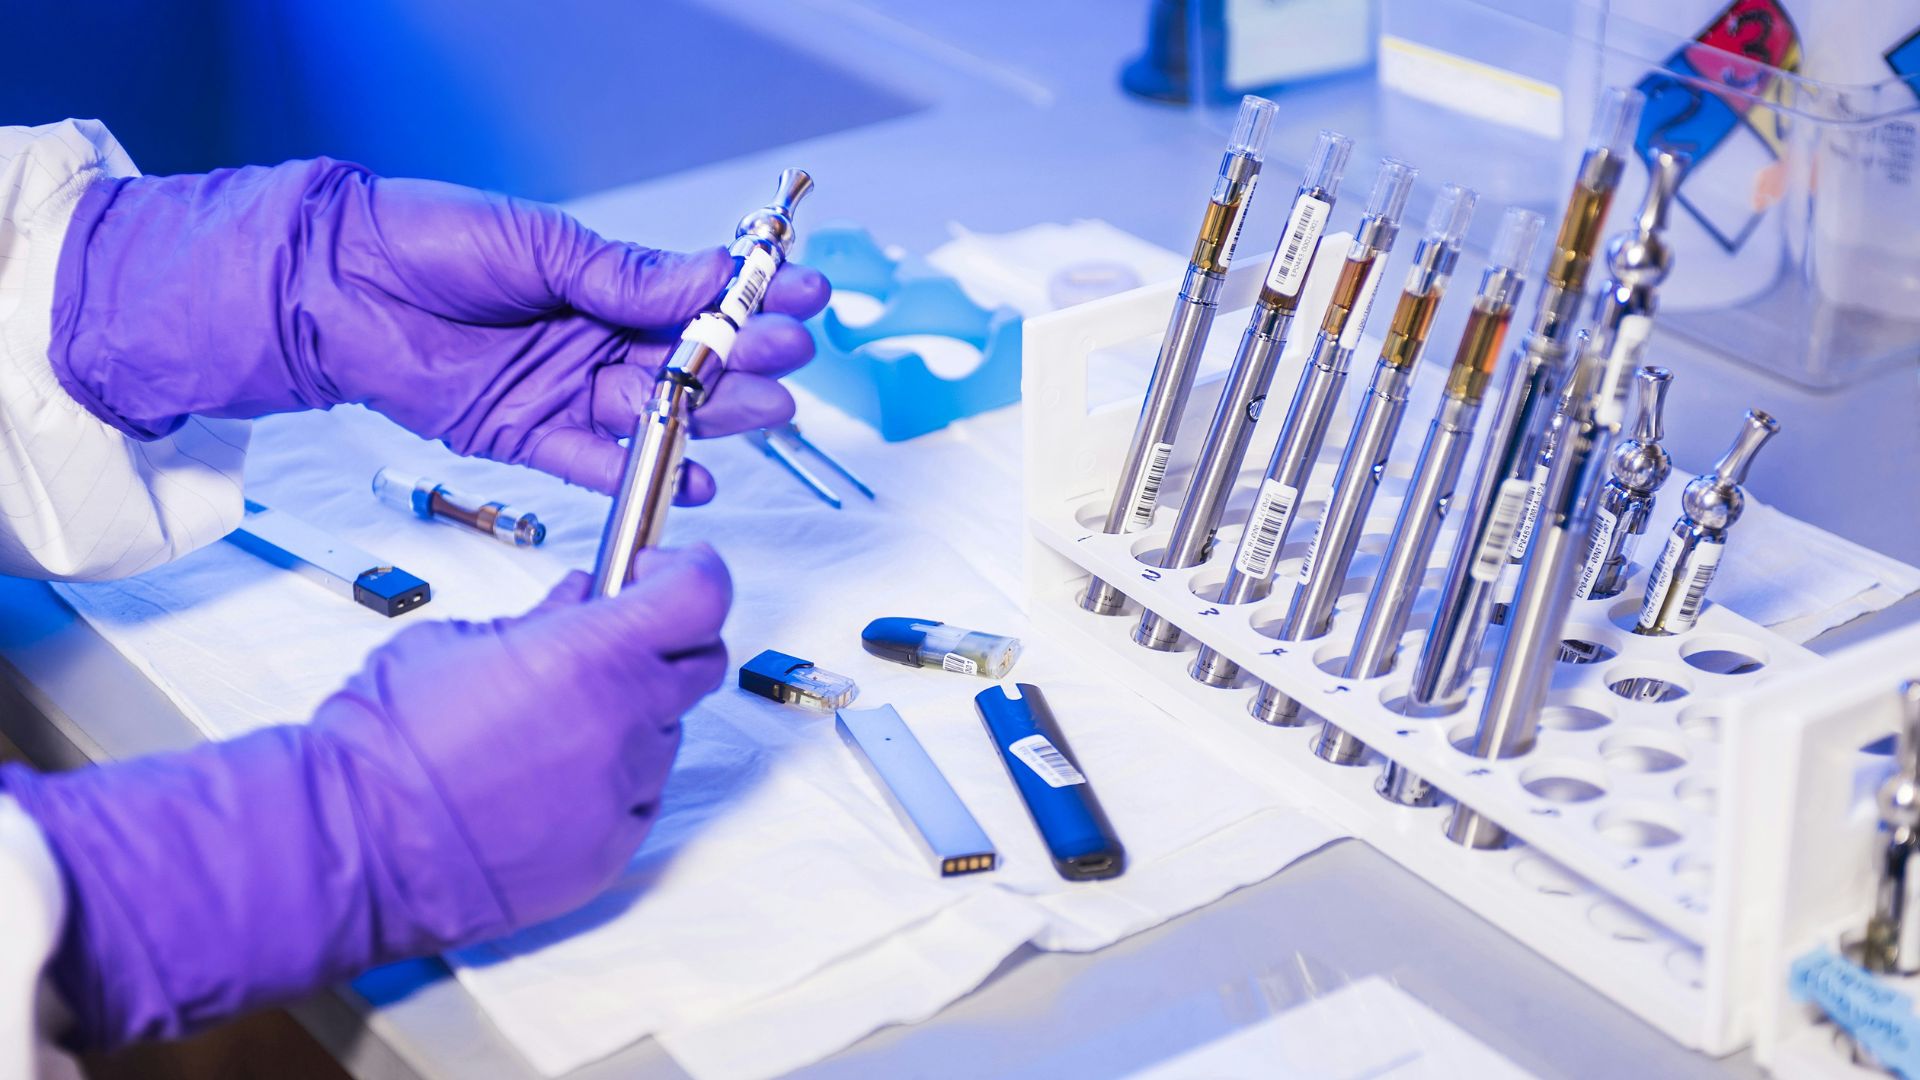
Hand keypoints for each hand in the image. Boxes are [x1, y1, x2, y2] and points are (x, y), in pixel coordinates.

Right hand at [0, 548, 727, 1046]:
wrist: (354, 843)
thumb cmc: (388, 740)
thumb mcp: (456, 641)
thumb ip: (540, 617)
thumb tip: (582, 596)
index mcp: (589, 655)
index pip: (702, 595)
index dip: (694, 572)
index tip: (668, 568)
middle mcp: (623, 721)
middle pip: (701, 663)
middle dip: (667, 641)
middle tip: (613, 640)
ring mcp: (624, 790)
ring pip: (664, 733)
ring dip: (630, 715)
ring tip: (550, 724)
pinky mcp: (613, 847)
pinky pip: (639, 796)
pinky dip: (611, 778)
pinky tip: (547, 778)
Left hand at [50, 160, 829, 502]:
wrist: (336, 287)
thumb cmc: (430, 243)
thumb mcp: (541, 244)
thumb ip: (625, 276)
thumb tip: (709, 277)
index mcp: (599, 282)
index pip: (692, 296)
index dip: (749, 299)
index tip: (804, 295)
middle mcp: (590, 339)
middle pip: (685, 362)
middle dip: (744, 362)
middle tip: (792, 363)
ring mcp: (563, 391)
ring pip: (655, 412)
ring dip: (713, 417)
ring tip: (768, 417)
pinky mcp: (527, 437)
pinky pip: (598, 462)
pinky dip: (646, 474)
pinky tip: (697, 479)